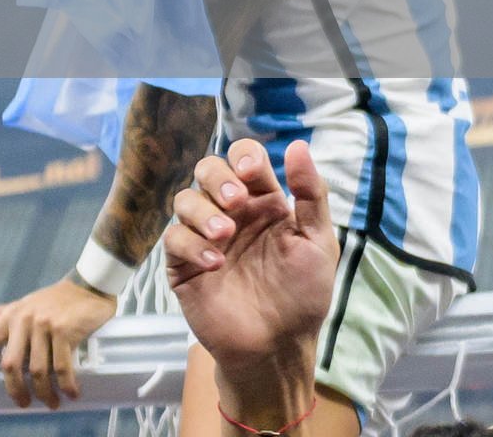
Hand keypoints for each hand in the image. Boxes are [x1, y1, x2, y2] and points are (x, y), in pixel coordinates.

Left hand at [0, 276, 116, 408]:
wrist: (87, 289)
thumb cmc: (52, 301)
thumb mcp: (22, 304)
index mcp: (10, 316)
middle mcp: (22, 320)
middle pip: (10, 364)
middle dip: (15, 389)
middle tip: (24, 403)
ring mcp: (43, 325)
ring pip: (37, 370)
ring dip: (45, 392)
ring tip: (51, 402)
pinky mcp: (64, 331)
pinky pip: (62, 367)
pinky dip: (66, 385)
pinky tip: (71, 393)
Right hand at [167, 139, 336, 374]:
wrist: (277, 346)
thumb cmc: (303, 295)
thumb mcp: (318, 243)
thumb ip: (311, 195)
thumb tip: (297, 145)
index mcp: (263, 203)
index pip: (244, 160)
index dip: (244, 156)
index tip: (252, 172)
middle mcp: (230, 214)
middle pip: (208, 170)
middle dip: (218, 178)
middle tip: (236, 203)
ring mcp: (203, 237)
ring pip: (184, 199)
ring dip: (202, 211)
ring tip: (224, 235)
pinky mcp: (183, 263)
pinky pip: (173, 238)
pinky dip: (192, 245)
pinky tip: (216, 263)